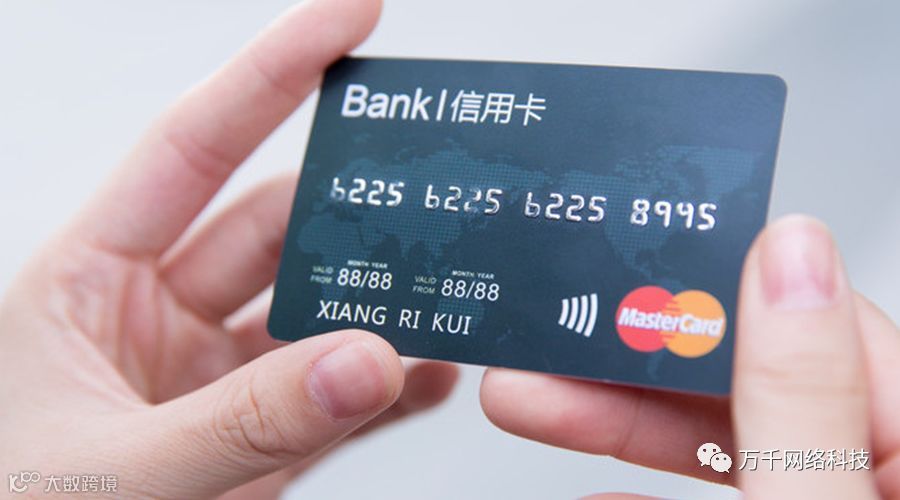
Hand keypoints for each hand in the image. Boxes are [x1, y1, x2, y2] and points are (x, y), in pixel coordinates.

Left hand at [0, 1, 457, 497]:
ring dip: (381, 305)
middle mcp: (158, 318)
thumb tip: (367, 362)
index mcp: (91, 283)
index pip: (189, 148)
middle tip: (429, 184)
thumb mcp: (111, 471)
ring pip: (316, 314)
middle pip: (275, 228)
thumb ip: (241, 421)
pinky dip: (392, 389)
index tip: (349, 17)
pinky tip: (432, 374)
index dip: (270, 72)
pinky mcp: (256, 441)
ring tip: (445, 286)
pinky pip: (336, 400)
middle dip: (352, 206)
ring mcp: (213, 381)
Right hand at [481, 215, 899, 497]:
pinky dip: (646, 488)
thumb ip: (803, 402)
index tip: (620, 268)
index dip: (717, 291)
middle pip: (755, 385)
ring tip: (533, 404)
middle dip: (632, 370)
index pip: (829, 325)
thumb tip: (791, 255)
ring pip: (723, 442)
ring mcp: (828, 499)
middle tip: (540, 354)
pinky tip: (596, 489)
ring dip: (619, 425)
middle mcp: (881, 473)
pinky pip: (718, 493)